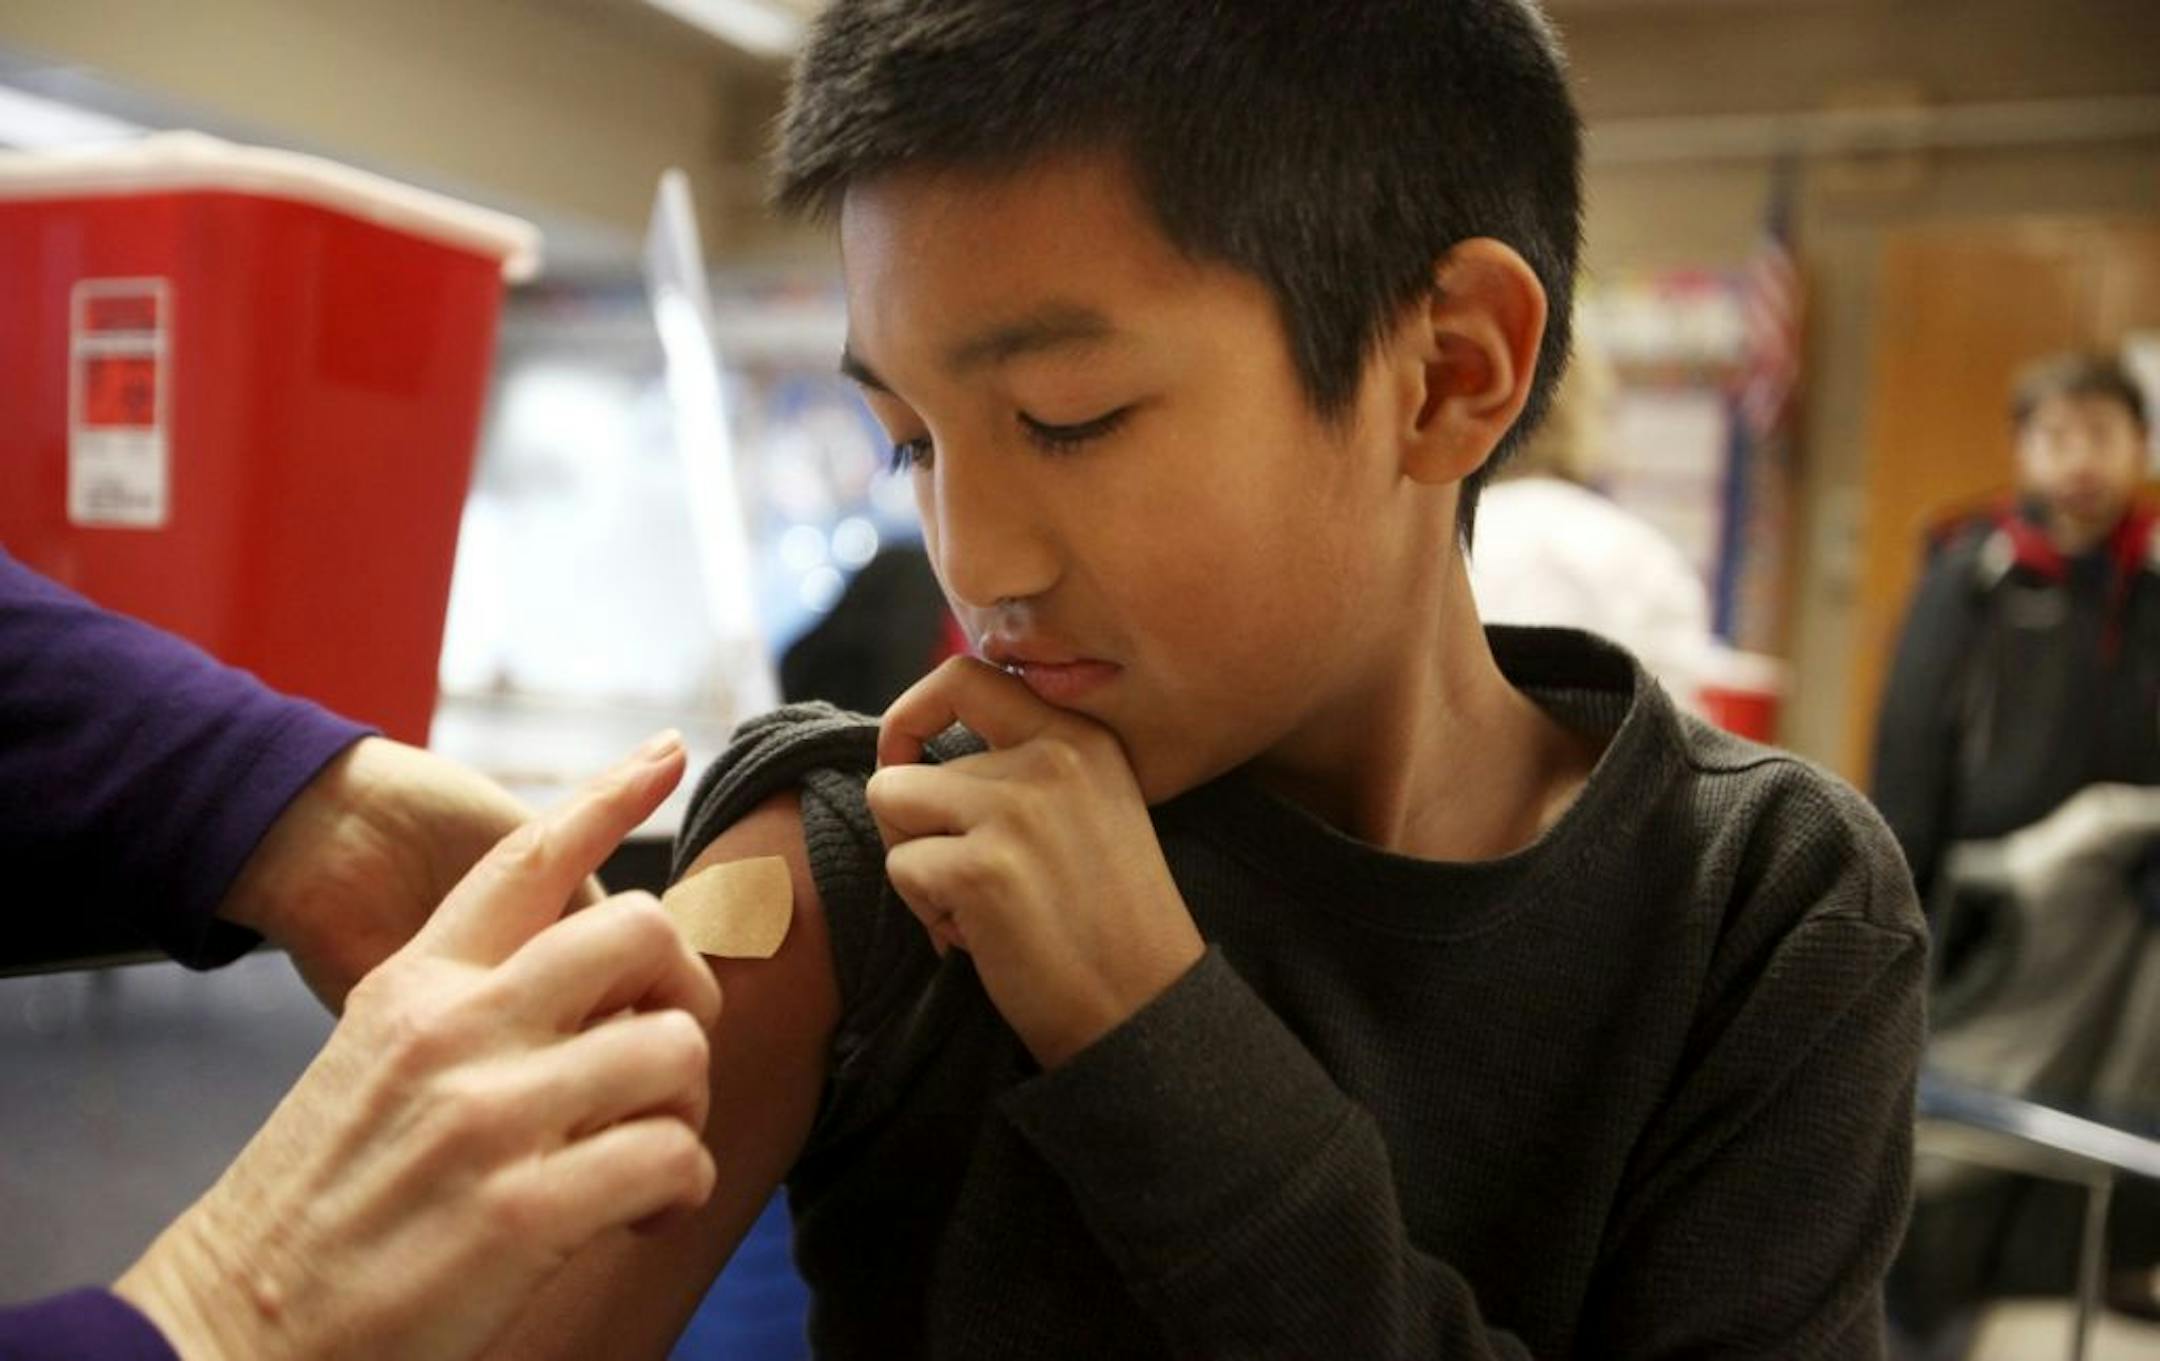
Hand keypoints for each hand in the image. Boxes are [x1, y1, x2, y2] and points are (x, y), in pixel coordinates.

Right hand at [115, 733, 720, 1360]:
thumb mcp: (369, 1071)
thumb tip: (573, 1005)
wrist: (229, 1326)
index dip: (607, 798)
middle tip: (667, 1065)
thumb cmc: (311, 1210)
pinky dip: (678, 1189)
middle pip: (640, 934)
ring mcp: (489, 1117)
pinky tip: (644, 1216)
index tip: (667, 753)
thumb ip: (466, 1021)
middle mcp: (456, 1032)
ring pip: (674, 1050)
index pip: (527, 862)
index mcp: (414, 988)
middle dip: (684, 995)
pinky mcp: (521, 1213)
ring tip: (648, 1160)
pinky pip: (670, 1158)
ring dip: (684, 1110)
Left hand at [865, 657, 1204, 1067]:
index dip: (910, 714)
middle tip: (964, 882)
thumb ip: (1022, 769)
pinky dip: (928, 914)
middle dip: (912, 831)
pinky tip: (985, 939)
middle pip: (905, 768)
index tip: (903, 760)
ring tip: (980, 909)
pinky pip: (901, 869)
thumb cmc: (1108, 925)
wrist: (1149, 1010)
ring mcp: (1018, 809)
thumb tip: (908, 753)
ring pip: (892, 809)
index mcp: (1082, 737)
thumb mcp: (1090, 811)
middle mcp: (1053, 757)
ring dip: (917, 869)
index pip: (965, 676)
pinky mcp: (984, 867)